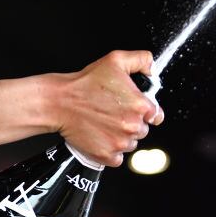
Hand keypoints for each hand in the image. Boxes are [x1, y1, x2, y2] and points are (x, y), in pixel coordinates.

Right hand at [54, 50, 163, 166]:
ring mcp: (120, 143)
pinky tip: (101, 135)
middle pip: (143, 129)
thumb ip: (141, 60)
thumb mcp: (115, 60)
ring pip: (131, 144)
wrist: (59, 102)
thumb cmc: (85, 83)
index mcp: (140, 105)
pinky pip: (118, 157)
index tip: (133, 108)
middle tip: (113, 111)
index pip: (156, 115)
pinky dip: (111, 150)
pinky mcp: (107, 155)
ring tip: (104, 122)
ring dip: (121, 136)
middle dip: (131, 122)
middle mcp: (133, 126)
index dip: (145, 111)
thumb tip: (152, 69)